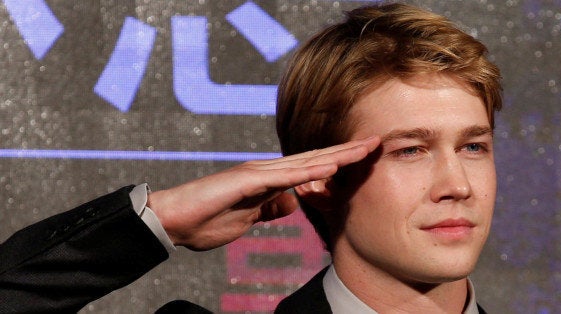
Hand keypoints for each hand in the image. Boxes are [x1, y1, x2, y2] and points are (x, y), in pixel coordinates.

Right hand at [147, 136, 379, 250]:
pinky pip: (282, 177)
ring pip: (304, 163)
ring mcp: (256, 173)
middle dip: (347, 153)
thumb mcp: (250, 219)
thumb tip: (292, 203)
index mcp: (269, 181)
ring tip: (364, 149)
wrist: (173, 222)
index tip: (365, 160)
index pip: (311, 170)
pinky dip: (307, 172)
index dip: (339, 164)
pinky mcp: (244, 181)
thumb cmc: (207, 221)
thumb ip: (270, 208)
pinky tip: (329, 167)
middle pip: (315, 160)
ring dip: (336, 156)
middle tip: (376, 142)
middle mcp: (266, 171)